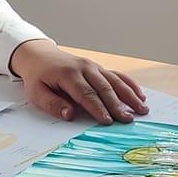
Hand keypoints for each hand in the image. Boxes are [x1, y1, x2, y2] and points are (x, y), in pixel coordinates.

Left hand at [11, 39, 147, 124]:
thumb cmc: (38, 77)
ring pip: (115, 81)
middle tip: (128, 119)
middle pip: (104, 88)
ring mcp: (93, 66)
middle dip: (117, 105)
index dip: (97, 108)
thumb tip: (69, 115)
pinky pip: (117, 75)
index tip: (107, 121)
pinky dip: (130, 84)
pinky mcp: (98, 68)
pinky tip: (140, 95)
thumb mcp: (36, 92)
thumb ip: (53, 104)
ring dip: (129, 95)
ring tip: (141, 109)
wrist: (40, 55)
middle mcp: (84, 68)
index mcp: (68, 74)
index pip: (86, 94)